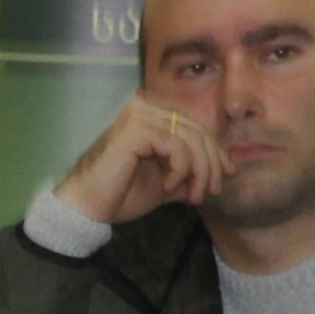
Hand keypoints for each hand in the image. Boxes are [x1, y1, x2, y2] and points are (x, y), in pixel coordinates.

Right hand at [53, 96, 223, 228]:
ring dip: (199, 171)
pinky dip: (180, 169)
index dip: (216, 151)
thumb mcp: (167, 180)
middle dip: (211, 164)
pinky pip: (176, 146)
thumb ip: (190, 169)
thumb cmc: (121, 194)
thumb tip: (224, 168)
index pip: (197, 126)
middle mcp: (146, 106)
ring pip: (191, 138)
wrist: (88, 207)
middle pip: (198, 131)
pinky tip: (168, 186)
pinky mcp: (135, 129)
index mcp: (152, 114)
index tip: (226, 176)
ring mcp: (139, 114)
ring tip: (192, 197)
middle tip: (209, 192)